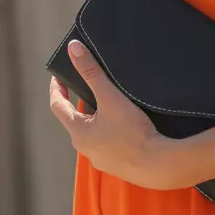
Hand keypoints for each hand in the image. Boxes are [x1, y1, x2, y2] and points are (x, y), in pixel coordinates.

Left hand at [49, 40, 179, 189]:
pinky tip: (127, 125)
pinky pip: (109, 144)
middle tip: (91, 86)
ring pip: (94, 133)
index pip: (58, 105)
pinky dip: (112, 132)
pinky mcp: (117, 165)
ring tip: (112, 104)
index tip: (58, 76)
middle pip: (76, 120)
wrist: (158, 165)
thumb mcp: (110, 97)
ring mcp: (101, 159)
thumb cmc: (132, 132)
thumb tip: (73, 49)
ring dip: (98, 118)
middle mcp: (84, 148)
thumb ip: (91, 72)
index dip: (57, 88)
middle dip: (82, 103)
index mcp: (78, 131)